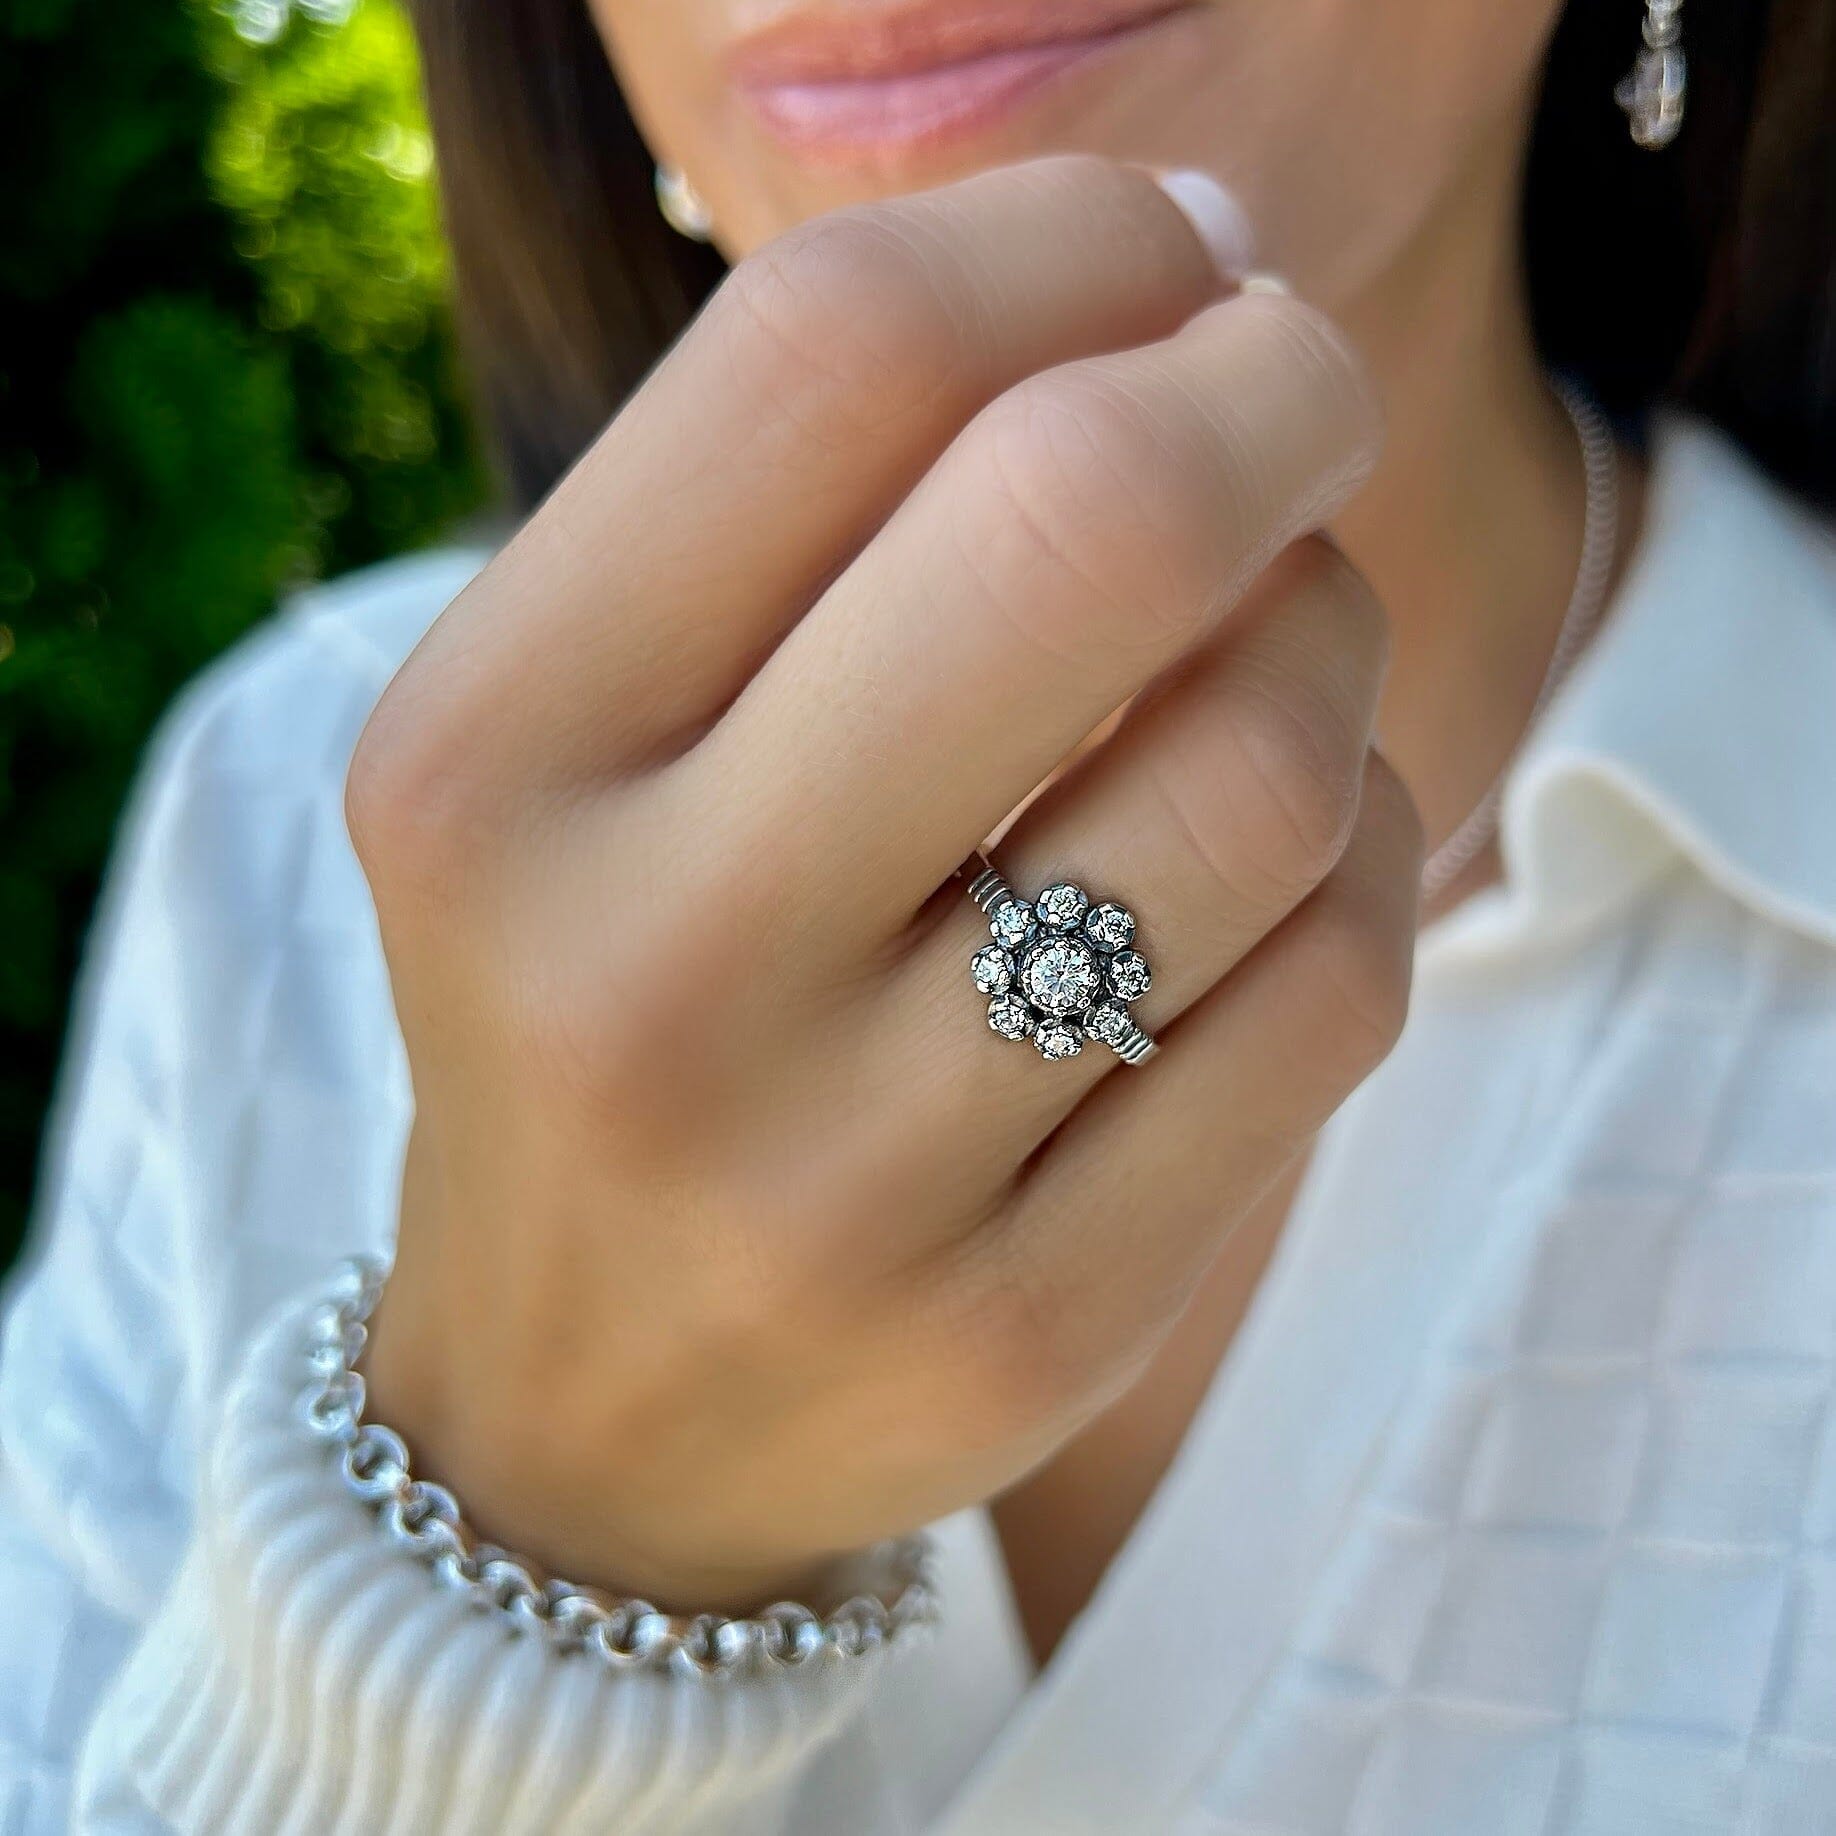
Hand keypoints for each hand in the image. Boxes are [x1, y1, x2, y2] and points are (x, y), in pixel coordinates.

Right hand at [347, 155, 1417, 1612]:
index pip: (838, 352)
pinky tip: (1282, 873)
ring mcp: (843, 1181)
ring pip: (1275, 770)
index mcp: (488, 758)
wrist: (585, 1418)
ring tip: (1267, 660)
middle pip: (1096, 523)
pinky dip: (1368, 867)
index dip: (1073, 237)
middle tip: (1299, 393)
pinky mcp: (1032, 1325)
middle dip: (1276, 391)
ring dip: (1329, 650)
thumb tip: (1176, 262)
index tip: (1171, 257)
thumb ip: (812, 489)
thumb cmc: (600, 997)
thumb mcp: (576, 735)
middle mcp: (643, 970)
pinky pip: (1340, 990)